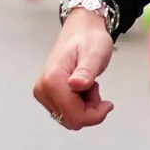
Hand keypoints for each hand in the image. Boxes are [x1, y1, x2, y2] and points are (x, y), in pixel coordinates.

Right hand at [33, 10, 117, 128]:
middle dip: (89, 110)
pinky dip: (79, 104)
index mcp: (52, 81)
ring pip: (69, 117)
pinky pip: (66, 110)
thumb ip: (86, 72)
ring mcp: (43, 92)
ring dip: (85, 106)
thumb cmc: (89, 39)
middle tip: (95, 88)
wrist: (81, 29)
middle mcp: (42, 89)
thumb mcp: (95, 54)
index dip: (94, 115)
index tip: (107, 103)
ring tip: (89, 85)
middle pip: (71, 120)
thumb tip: (76, 85)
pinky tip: (83, 88)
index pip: (74, 116)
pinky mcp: (47, 93)